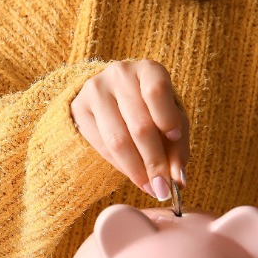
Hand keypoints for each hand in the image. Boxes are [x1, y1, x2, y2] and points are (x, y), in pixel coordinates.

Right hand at [71, 60, 188, 200]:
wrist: (114, 99)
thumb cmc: (152, 109)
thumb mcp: (171, 119)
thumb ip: (178, 146)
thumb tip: (178, 180)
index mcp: (148, 69)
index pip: (156, 90)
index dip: (167, 117)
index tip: (174, 138)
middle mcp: (120, 74)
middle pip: (139, 123)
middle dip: (155, 161)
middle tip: (165, 188)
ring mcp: (96, 90)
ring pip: (118, 139)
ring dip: (137, 170)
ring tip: (151, 188)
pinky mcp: (79, 108)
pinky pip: (102, 145)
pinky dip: (121, 166)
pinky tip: (134, 176)